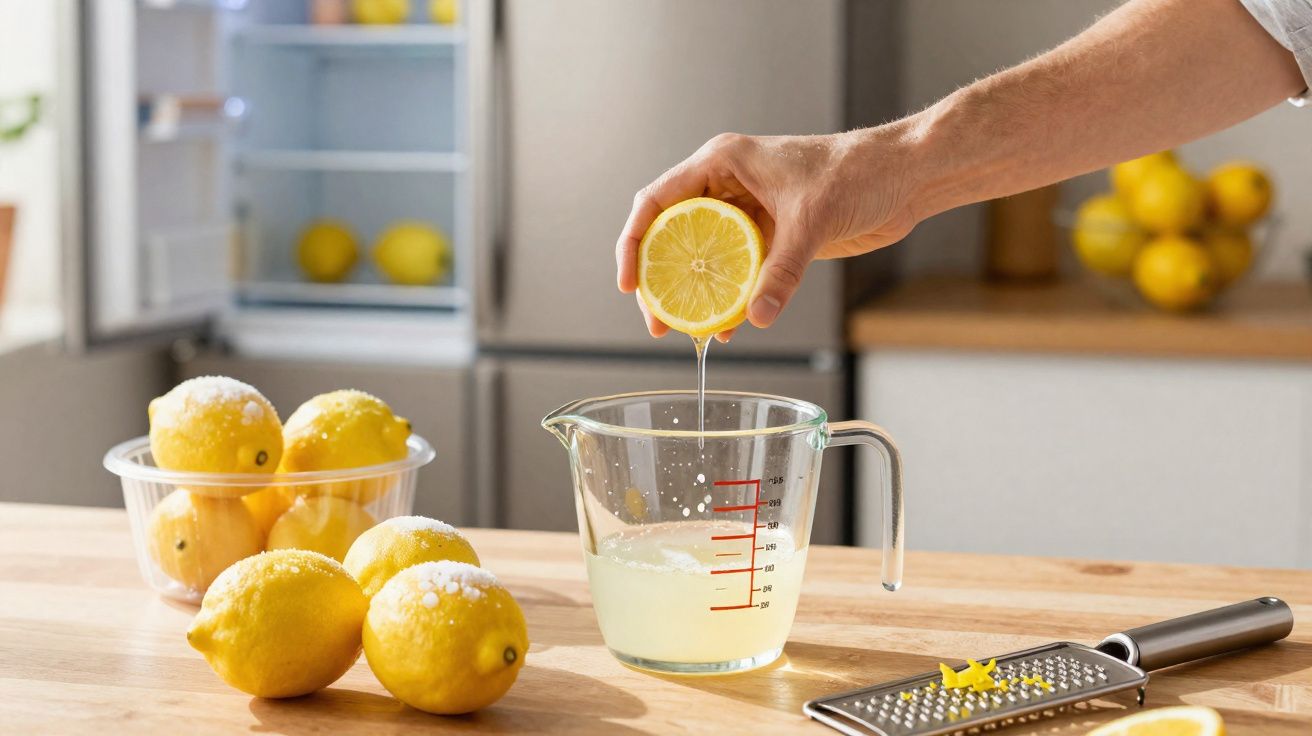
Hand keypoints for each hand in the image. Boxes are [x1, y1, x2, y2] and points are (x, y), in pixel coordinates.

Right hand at [615, 128, 918, 339]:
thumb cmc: (858, 171)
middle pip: (671, 233)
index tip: (630, 283)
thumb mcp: (812, 220)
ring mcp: (747, 211)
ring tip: (686, 332)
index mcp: (722, 162)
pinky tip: (729, 326)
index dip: (634, 242)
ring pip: (701, 256)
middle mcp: (726, 185)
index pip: (657, 201)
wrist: (903, 177)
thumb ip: (782, 270)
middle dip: (659, 279)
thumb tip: (757, 316)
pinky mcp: (770, 236)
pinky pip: (736, 271)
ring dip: (692, 293)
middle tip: (657, 321)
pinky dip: (729, 297)